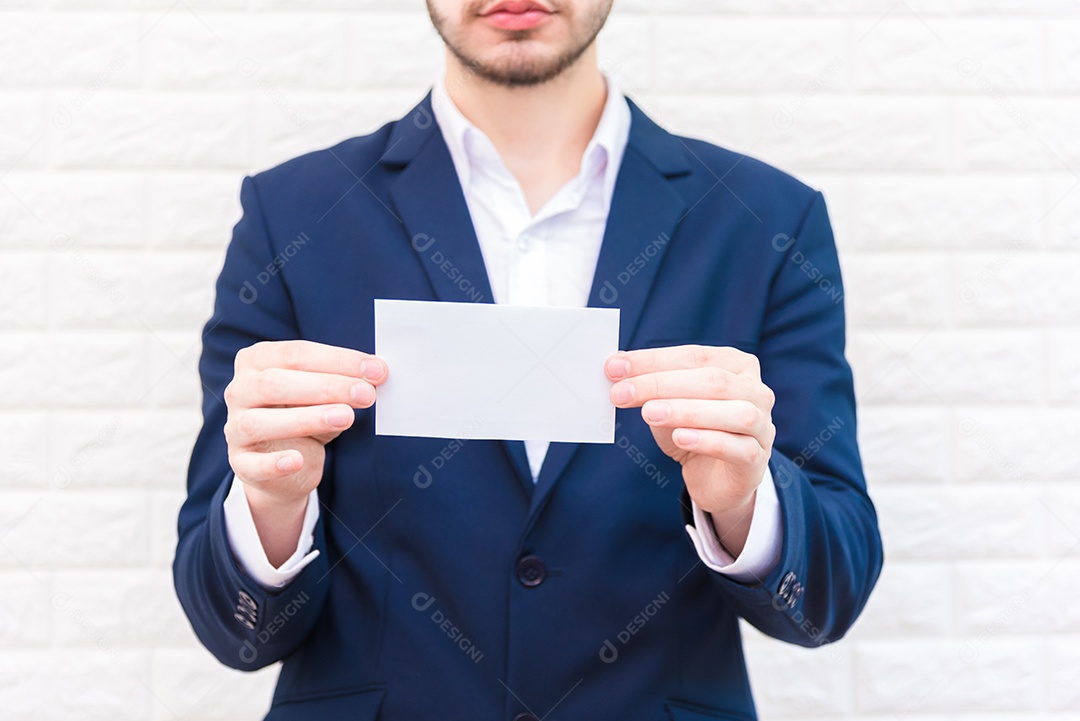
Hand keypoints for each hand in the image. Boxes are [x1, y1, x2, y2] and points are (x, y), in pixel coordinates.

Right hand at [223, 341, 386, 563]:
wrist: (286, 464)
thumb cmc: (304, 414)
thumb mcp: (322, 394)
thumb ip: (341, 382)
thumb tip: (376, 374)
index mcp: (257, 361)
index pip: (295, 354)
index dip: (337, 360)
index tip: (375, 370)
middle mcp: (239, 390)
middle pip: (276, 383)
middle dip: (326, 387)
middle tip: (366, 394)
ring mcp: (235, 428)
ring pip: (261, 422)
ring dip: (306, 418)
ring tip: (346, 417)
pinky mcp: (241, 463)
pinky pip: (253, 465)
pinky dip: (275, 464)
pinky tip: (297, 461)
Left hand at [605, 345, 774, 554]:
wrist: (714, 478)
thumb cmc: (691, 430)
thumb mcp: (667, 403)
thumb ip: (649, 383)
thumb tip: (616, 366)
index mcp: (736, 365)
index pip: (694, 356)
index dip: (653, 360)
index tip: (614, 368)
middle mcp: (756, 391)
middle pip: (713, 381)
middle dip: (662, 384)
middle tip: (622, 393)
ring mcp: (763, 426)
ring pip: (734, 412)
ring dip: (687, 410)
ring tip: (649, 414)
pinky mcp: (757, 460)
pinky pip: (737, 448)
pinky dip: (707, 440)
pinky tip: (680, 438)